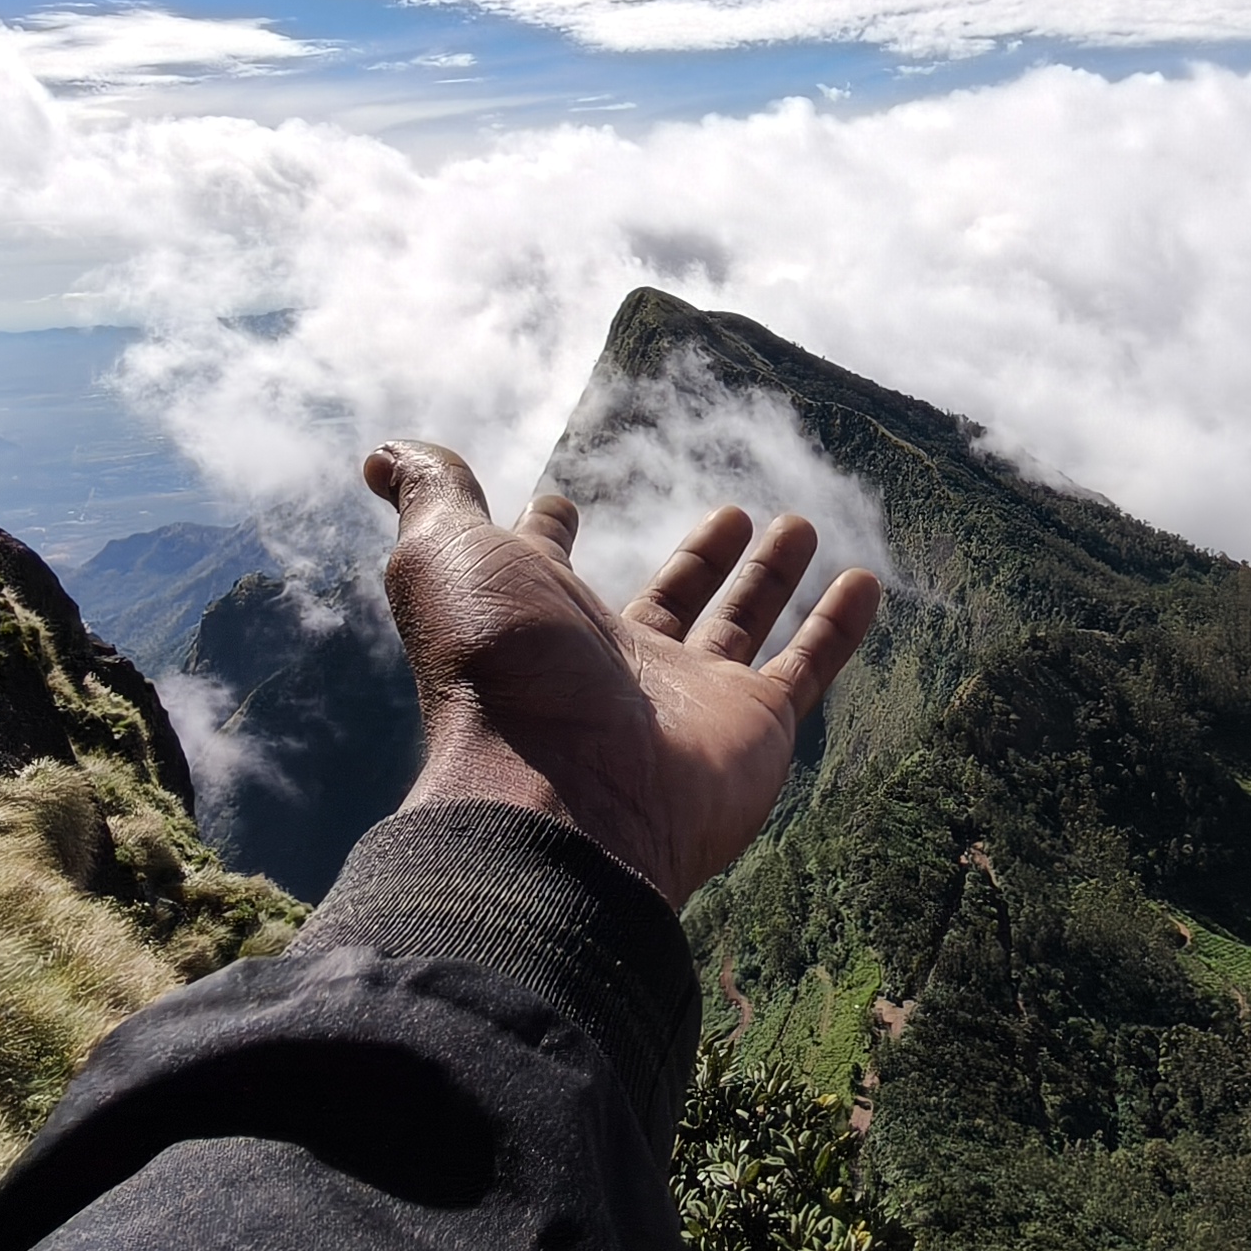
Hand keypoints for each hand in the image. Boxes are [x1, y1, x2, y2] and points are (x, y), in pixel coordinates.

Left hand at [363, 441, 884, 907]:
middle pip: (666, 597)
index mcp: (541, 623)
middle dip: (697, 556)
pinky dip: (840, 627)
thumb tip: (381, 453)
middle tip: (729, 513)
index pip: (546, 567)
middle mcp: (616, 663)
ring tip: (799, 524)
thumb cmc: (497, 671)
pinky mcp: (756, 727)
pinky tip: (868, 582)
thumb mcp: (446, 558)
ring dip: (769, 578)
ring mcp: (690, 699)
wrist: (562, 797)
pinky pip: (808, 665)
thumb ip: (432, 496)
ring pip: (742, 625)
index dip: (548, 533)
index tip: (557, 501)